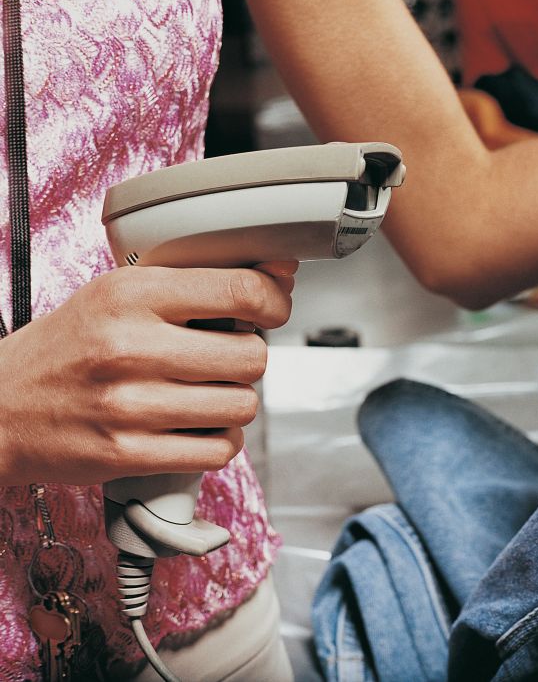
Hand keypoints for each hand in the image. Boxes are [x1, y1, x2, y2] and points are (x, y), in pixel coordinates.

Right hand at [0, 263, 296, 485]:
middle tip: (225, 357)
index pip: (241, 290)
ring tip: (208, 392)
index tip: (272, 309)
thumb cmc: (68, 347)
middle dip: (249, 357)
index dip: (274, 301)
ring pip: (242, 406)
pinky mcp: (127, 453)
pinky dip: (219, 440)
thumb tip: (280, 273)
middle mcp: (130, 347)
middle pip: (252, 355)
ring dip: (235, 402)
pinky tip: (198, 426)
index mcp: (131, 295)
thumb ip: (197, 282)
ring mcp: (129, 405)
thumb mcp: (120, 293)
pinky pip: (218, 450)